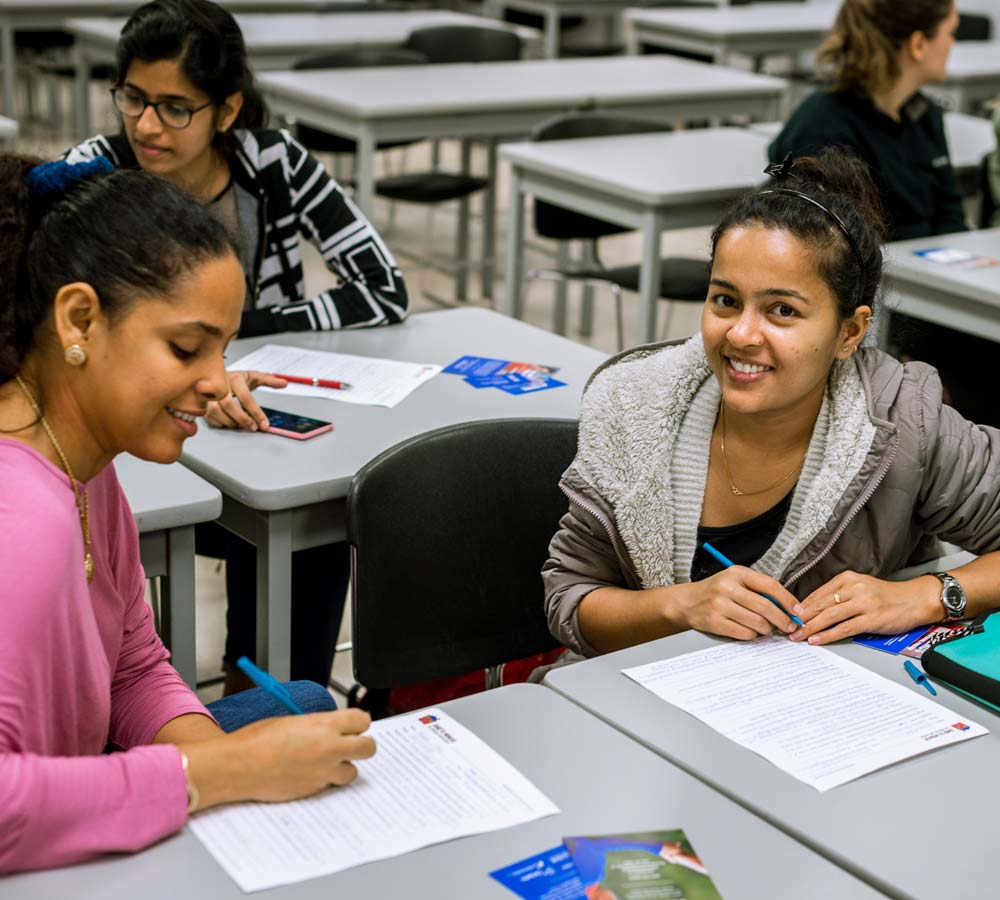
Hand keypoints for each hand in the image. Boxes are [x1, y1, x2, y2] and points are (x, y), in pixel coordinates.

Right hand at [184, 709, 375, 807]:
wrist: (238, 766)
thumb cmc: (257, 740)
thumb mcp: (292, 721)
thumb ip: (318, 724)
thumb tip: (331, 728)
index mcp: (325, 725)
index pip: (362, 720)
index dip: (358, 722)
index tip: (353, 724)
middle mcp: (330, 749)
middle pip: (369, 748)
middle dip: (362, 745)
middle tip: (350, 744)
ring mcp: (323, 773)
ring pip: (352, 772)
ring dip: (343, 766)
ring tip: (326, 762)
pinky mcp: (314, 791)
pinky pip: (330, 786)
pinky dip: (325, 780)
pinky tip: (308, 774)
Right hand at [205, 370, 286, 430]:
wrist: (214, 375)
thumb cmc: (235, 379)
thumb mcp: (252, 377)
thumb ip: (269, 380)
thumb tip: (284, 383)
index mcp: (234, 378)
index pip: (246, 397)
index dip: (256, 412)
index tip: (264, 424)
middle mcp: (219, 385)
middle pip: (229, 405)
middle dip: (243, 419)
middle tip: (254, 428)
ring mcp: (207, 394)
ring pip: (216, 412)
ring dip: (231, 422)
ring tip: (242, 425)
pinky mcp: (201, 403)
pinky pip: (209, 417)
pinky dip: (221, 423)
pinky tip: (230, 423)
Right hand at [672, 566, 798, 639]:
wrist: (687, 602)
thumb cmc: (718, 591)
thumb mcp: (736, 581)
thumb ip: (759, 590)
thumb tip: (788, 608)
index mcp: (737, 573)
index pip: (769, 585)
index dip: (787, 600)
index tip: (797, 611)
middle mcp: (727, 587)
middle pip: (766, 607)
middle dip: (782, 620)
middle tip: (789, 626)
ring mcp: (719, 605)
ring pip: (757, 623)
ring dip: (766, 629)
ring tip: (765, 628)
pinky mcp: (714, 622)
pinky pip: (745, 633)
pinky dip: (752, 635)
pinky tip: (749, 630)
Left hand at [790, 572, 941, 645]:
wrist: (916, 600)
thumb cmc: (887, 596)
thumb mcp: (860, 587)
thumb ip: (839, 595)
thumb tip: (814, 609)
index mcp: (848, 578)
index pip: (818, 593)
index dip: (801, 606)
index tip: (788, 616)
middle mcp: (854, 588)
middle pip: (820, 604)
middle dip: (801, 618)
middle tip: (786, 628)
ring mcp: (863, 603)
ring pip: (829, 616)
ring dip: (810, 628)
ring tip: (797, 636)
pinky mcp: (872, 618)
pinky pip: (845, 628)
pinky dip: (828, 635)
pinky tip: (816, 640)